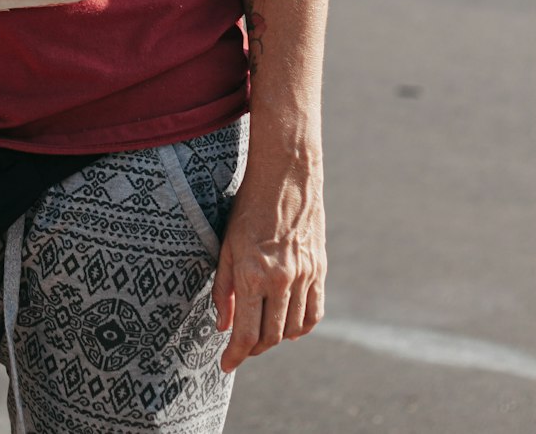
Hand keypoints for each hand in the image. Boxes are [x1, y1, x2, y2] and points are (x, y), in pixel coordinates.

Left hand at [211, 164, 325, 372]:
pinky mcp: (319, 271)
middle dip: (252, 349)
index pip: (245, 333)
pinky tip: (289, 327)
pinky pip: (314, 313)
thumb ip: (223, 289)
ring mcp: (304, 277)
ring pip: (293, 329)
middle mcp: (280, 280)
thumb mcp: (227, 245)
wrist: (285, 178)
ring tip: (261, 334)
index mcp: (252, 274)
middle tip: (241, 349)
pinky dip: (301, 327)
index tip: (226, 364)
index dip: (235, 355)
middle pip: (270, 336)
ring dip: (276, 339)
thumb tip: (223, 326)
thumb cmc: (248, 208)